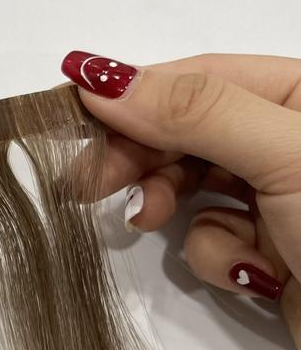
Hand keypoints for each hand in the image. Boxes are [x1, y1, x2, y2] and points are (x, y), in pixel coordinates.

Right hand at [61, 51, 300, 349]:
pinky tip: (248, 272)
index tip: (73, 115)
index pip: (196, 78)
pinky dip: (217, 257)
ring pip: (189, 187)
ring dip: (173, 209)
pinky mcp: (266, 248)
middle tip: (86, 183)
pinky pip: (211, 239)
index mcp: (300, 92)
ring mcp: (276, 195)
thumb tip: (101, 77)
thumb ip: (195, 111)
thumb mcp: (285, 154)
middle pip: (183, 132)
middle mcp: (285, 137)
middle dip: (138, 157)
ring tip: (151, 223)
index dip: (132, 94)